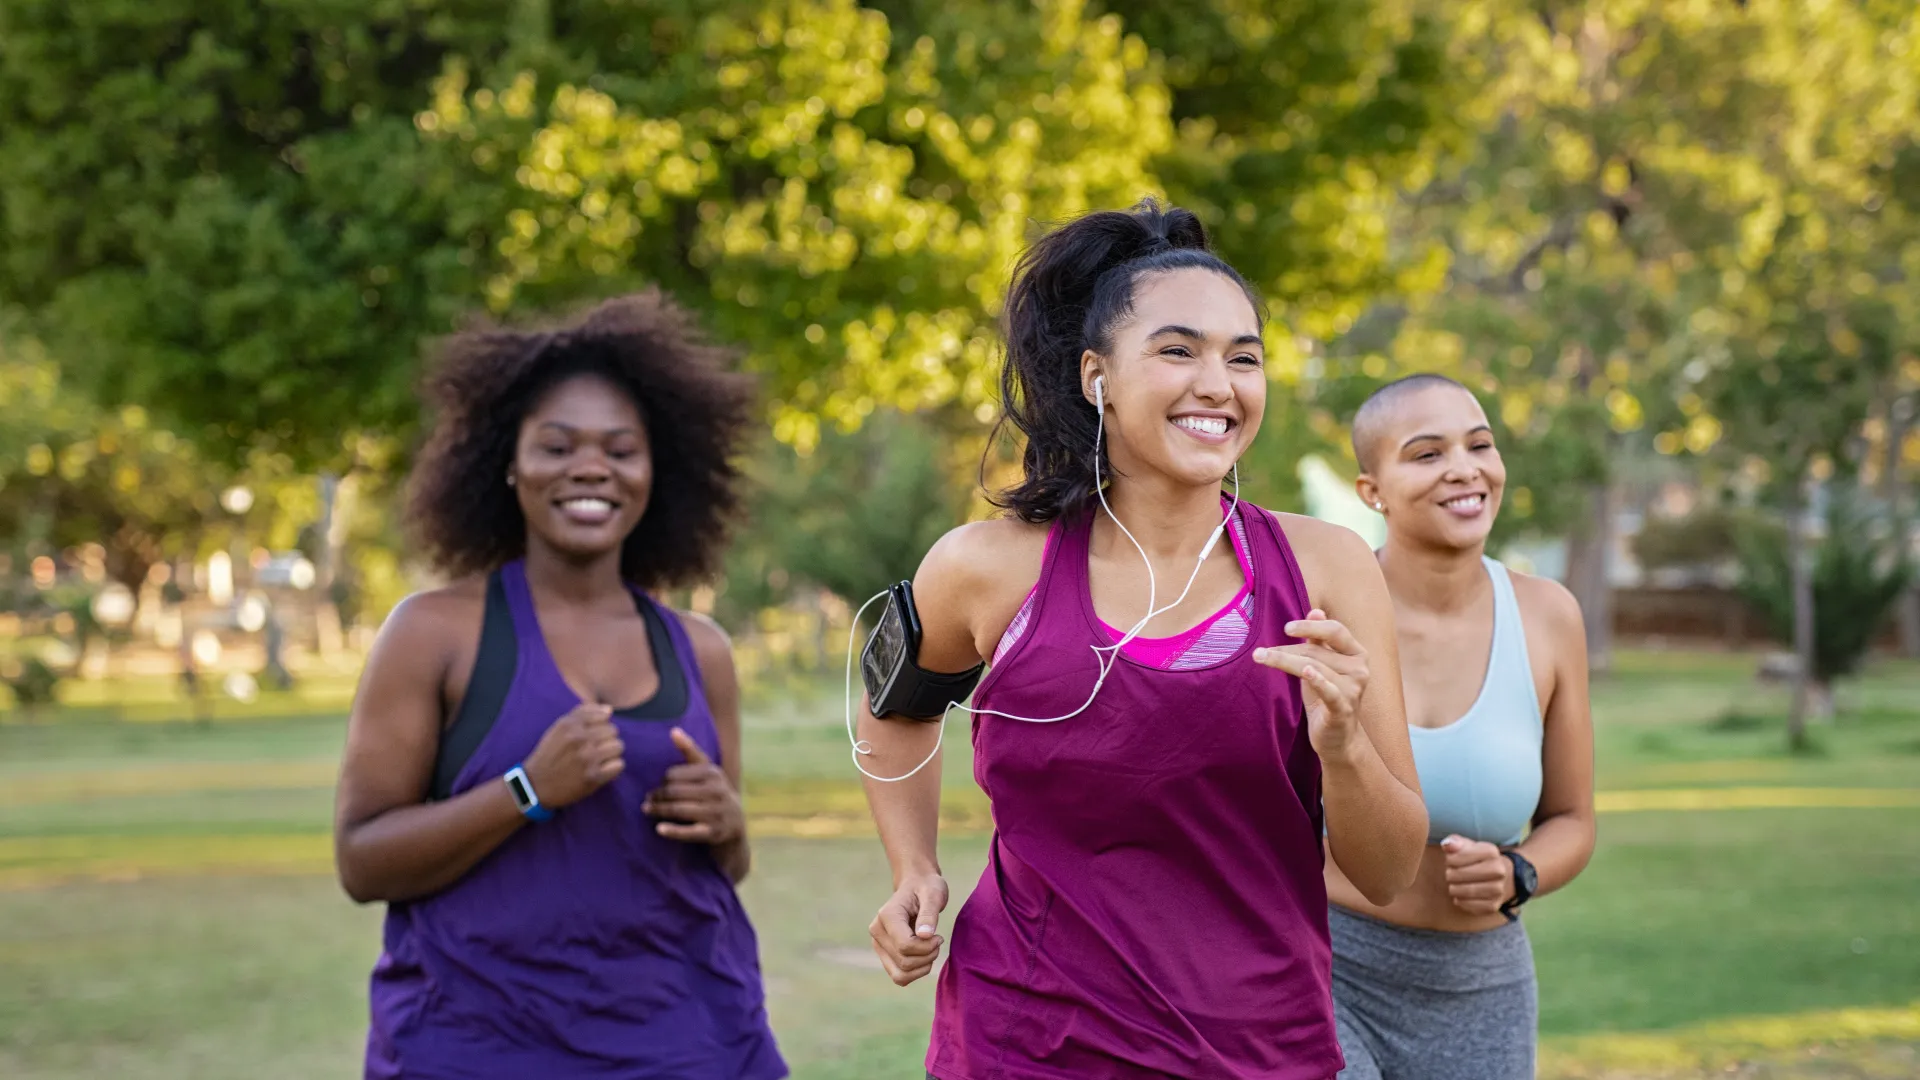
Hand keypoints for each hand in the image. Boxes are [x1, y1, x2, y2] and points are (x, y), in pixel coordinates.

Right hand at [521, 701, 623, 808]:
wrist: (536, 785)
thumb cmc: (549, 755)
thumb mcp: (558, 728)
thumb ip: (581, 714)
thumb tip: (609, 710)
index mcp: (569, 725)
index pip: (604, 715)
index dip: (601, 725)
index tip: (593, 735)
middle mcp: (579, 739)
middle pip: (613, 731)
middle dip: (607, 739)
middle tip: (596, 749)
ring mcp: (587, 758)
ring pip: (618, 746)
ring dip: (611, 753)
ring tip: (600, 759)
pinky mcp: (593, 777)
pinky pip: (619, 765)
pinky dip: (613, 768)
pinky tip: (602, 770)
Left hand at [643, 728, 744, 844]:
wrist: (736, 822)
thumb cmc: (714, 791)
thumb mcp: (707, 770)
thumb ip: (690, 750)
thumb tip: (673, 731)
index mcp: (712, 773)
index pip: (675, 774)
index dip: (662, 780)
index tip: (656, 786)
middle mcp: (716, 791)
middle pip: (675, 792)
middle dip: (657, 796)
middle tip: (646, 800)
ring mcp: (716, 813)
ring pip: (679, 810)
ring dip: (659, 810)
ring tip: (646, 810)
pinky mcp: (713, 833)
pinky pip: (689, 832)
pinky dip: (673, 831)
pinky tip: (659, 829)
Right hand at [869, 872, 948, 986]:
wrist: (916, 886)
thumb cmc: (927, 888)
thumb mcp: (934, 894)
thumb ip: (929, 914)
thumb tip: (925, 935)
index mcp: (887, 916)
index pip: (905, 946)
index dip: (927, 947)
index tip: (939, 936)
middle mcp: (877, 932)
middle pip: (904, 962)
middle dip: (927, 957)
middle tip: (938, 941)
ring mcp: (878, 945)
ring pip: (900, 975)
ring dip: (922, 968)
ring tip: (931, 949)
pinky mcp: (884, 954)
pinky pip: (899, 977)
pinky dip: (916, 973)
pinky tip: (925, 957)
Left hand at [1253, 608, 1371, 762]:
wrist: (1338, 738)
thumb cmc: (1326, 696)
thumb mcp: (1322, 666)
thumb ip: (1319, 641)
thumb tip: (1315, 611)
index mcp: (1357, 653)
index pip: (1335, 631)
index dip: (1310, 627)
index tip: (1286, 628)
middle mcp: (1360, 669)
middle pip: (1317, 651)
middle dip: (1286, 650)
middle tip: (1260, 652)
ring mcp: (1354, 689)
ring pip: (1314, 667)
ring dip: (1284, 661)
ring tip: (1261, 657)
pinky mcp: (1343, 708)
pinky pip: (1329, 691)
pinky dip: (1318, 680)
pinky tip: (1306, 672)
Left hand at [1440, 835, 1515, 915]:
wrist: (1499, 877)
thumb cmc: (1477, 859)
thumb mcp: (1467, 846)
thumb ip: (1455, 842)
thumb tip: (1447, 845)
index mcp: (1491, 852)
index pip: (1457, 856)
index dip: (1449, 860)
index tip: (1451, 861)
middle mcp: (1498, 870)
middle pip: (1458, 874)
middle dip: (1450, 874)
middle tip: (1452, 874)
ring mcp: (1498, 889)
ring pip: (1462, 891)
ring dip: (1454, 888)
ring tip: (1455, 884)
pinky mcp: (1493, 905)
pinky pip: (1467, 905)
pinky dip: (1460, 900)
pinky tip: (1461, 895)